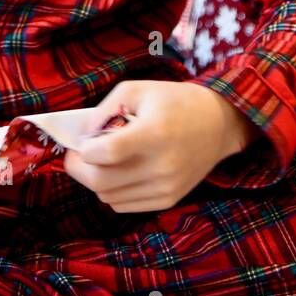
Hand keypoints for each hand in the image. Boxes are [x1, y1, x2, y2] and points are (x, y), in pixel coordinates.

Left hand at [63, 80, 259, 212]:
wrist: (218, 124)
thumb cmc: (173, 101)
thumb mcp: (137, 90)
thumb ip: (104, 110)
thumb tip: (83, 139)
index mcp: (154, 133)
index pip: (109, 153)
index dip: (85, 151)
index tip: (81, 144)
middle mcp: (162, 166)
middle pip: (102, 182)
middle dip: (80, 169)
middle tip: (77, 156)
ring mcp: (166, 187)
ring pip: (109, 198)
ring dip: (96, 180)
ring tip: (102, 161)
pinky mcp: (169, 200)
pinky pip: (125, 205)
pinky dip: (113, 192)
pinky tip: (119, 172)